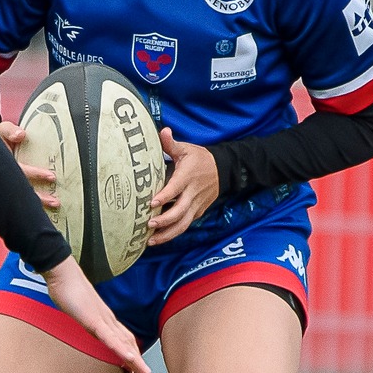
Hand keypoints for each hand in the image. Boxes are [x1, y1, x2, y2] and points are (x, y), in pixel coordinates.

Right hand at [0, 121, 57, 209]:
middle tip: (55, 201)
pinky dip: (32, 204)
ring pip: (22, 197)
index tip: (51, 176)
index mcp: (4, 165)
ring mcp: (6, 185)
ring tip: (54, 204)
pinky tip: (43, 209)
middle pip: (22, 191)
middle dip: (39, 198)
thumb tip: (21, 134)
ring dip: (38, 202)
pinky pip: (21, 198)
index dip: (36, 174)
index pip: (22, 171)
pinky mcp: (9, 189)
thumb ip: (9, 131)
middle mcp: (5, 178)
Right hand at [43, 259, 151, 372]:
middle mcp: (107, 320)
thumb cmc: (67, 288)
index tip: (135, 365)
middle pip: (126, 342)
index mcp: (103, 318)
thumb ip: (83, 315)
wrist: (63, 273)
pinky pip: (109, 338)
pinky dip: (121, 349)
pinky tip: (130, 359)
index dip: (129, 351)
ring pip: (122, 343)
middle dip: (137, 361)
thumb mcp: (76, 307)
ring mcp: (102, 320)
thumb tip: (83, 319)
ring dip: (135, 360)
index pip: (121, 337)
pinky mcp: (94, 320)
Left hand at [149, 128, 218, 245]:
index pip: (176, 188)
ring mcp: (196, 204)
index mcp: (188, 176)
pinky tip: (159, 238)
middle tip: (149, 224)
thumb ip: (171, 144)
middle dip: (165, 220)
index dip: (164, 197)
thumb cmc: (200, 159)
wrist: (224, 170)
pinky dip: (173, 233)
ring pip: (183, 224)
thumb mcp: (187, 149)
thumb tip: (163, 132)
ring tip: (151, 240)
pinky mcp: (198, 211)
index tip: (152, 203)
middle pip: (180, 211)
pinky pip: (185, 224)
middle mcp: (193, 193)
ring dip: (168, 234)